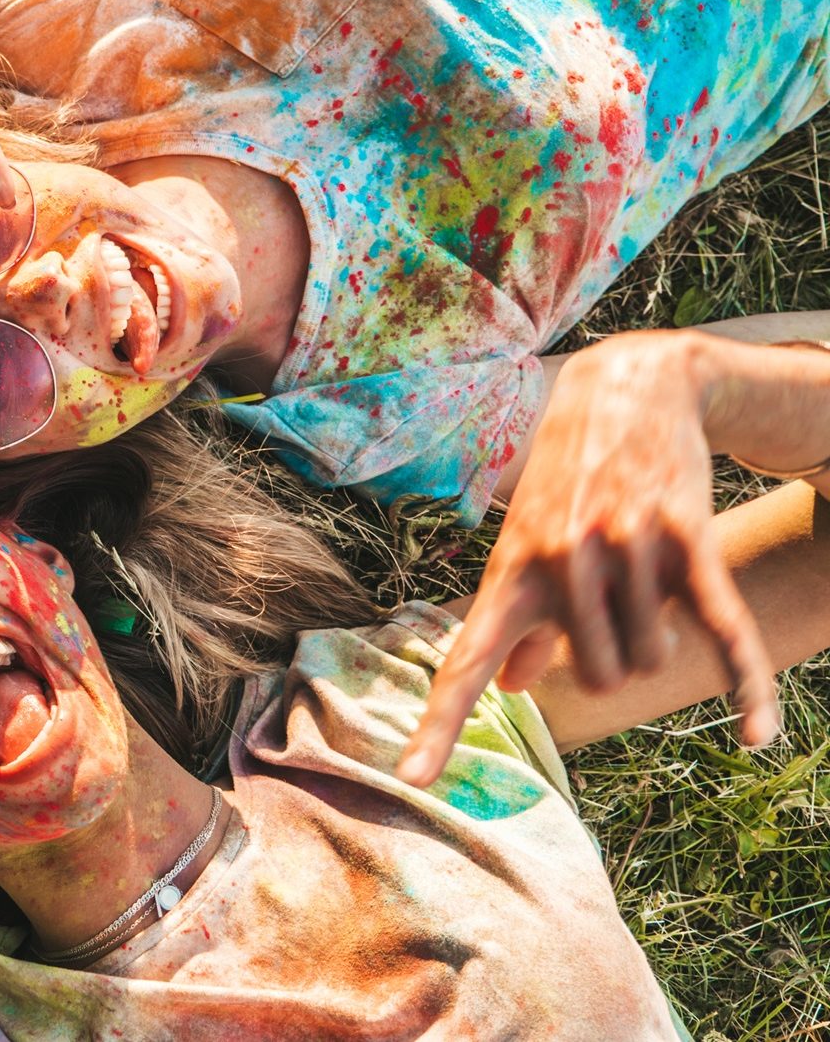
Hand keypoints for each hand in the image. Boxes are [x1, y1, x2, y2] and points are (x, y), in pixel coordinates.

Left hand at [398, 334, 778, 786]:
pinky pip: (723, 629)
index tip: (410, 777)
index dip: (438, 725)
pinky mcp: (686, 537)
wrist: (625, 391)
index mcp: (510, 573)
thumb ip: (517, 620)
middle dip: (614, 663)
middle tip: (611, 607)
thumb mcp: (523, 543)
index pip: (465, 662)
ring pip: (654, 661)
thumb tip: (511, 686)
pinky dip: (746, 686)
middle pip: (601, 679)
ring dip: (658, 639)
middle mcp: (560, 564)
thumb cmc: (565, 482)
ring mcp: (623, 549)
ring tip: (641, 580)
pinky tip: (757, 735)